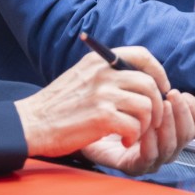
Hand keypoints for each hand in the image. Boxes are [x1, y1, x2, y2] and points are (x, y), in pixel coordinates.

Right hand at [13, 45, 194, 166]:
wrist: (33, 123)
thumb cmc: (58, 104)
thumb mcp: (82, 75)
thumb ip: (107, 72)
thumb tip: (141, 77)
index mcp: (99, 60)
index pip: (142, 55)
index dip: (158, 72)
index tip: (161, 88)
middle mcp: (103, 73)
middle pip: (149, 83)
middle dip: (157, 104)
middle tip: (151, 119)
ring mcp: (103, 94)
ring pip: (146, 106)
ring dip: (147, 123)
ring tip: (134, 131)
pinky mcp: (102, 117)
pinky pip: (135, 125)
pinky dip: (134, 136)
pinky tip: (125, 139)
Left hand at [81, 89, 194, 174]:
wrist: (83, 120)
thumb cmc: (111, 101)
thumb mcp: (132, 81)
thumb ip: (149, 74)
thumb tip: (163, 80)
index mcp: (172, 124)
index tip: (183, 94)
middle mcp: (167, 142)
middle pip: (189, 135)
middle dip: (183, 114)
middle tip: (172, 96)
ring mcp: (153, 156)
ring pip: (172, 147)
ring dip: (169, 125)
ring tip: (160, 106)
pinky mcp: (134, 166)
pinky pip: (150, 158)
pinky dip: (151, 143)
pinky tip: (144, 129)